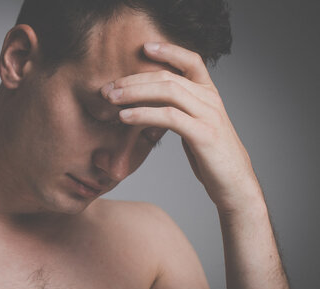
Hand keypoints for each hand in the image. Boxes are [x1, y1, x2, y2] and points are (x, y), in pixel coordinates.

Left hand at [101, 42, 262, 212]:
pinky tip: (124, 117)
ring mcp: (209, 115)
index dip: (169, 51)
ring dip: (134, 93)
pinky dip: (143, 114)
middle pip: (169, 77)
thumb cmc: (211, 157)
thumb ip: (179, 112)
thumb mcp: (195, 127)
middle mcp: (211, 100)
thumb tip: (149, 107)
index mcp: (210, 94)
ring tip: (111, 99)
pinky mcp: (204, 134)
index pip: (192, 61)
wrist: (236, 185)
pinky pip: (169, 117)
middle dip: (135, 79)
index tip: (144, 47)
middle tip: (108, 87)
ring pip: (168, 91)